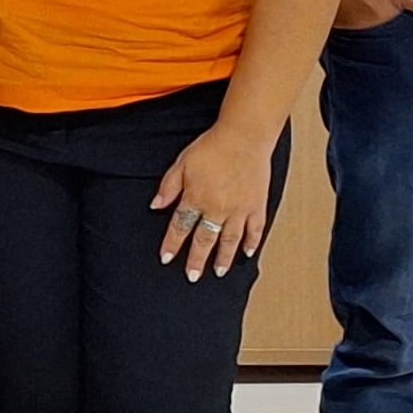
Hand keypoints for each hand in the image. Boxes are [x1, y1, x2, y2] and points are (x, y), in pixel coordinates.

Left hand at [151, 121, 276, 277]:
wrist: (244, 136)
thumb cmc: (212, 147)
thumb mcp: (182, 163)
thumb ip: (169, 186)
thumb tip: (155, 205)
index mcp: (196, 198)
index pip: (180, 227)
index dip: (172, 244)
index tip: (166, 258)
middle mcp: (218, 208)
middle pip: (205, 239)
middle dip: (197, 260)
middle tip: (192, 276)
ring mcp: (240, 209)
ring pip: (230, 240)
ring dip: (224, 258)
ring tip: (219, 272)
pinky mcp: (257, 205)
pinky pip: (255, 229)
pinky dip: (252, 242)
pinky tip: (248, 253)